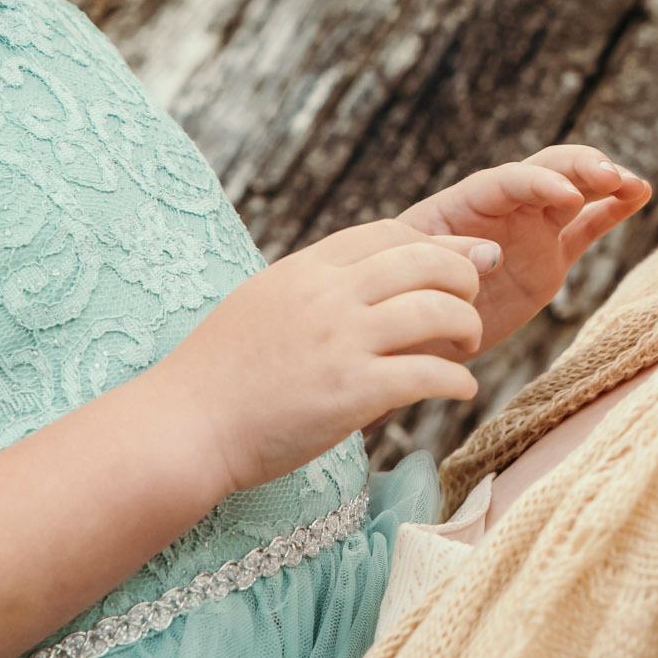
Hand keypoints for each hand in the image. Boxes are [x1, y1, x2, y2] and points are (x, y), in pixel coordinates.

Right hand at [160, 219, 489, 494]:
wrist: (186, 424)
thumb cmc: (219, 372)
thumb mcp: (263, 301)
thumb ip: (313, 287)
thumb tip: (360, 283)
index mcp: (307, 268)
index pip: (390, 233)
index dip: (434, 244)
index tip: (458, 260)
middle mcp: (329, 295)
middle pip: (426, 262)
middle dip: (463, 277)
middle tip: (472, 301)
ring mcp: (343, 342)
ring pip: (438, 311)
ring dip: (468, 326)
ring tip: (469, 345)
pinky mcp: (353, 392)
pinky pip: (428, 374)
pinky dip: (457, 380)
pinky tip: (462, 389)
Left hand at [399, 146, 652, 353]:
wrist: (410, 333)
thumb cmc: (398, 297)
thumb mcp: (410, 274)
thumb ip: (444, 258)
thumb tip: (490, 255)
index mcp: (465, 203)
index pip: (507, 181)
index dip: (539, 183)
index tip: (568, 197)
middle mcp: (502, 209)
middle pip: (546, 172)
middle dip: (580, 169)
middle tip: (612, 176)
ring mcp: (530, 231)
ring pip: (574, 194)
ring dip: (604, 182)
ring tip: (635, 184)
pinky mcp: (550, 259)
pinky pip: (586, 227)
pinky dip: (612, 210)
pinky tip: (640, 194)